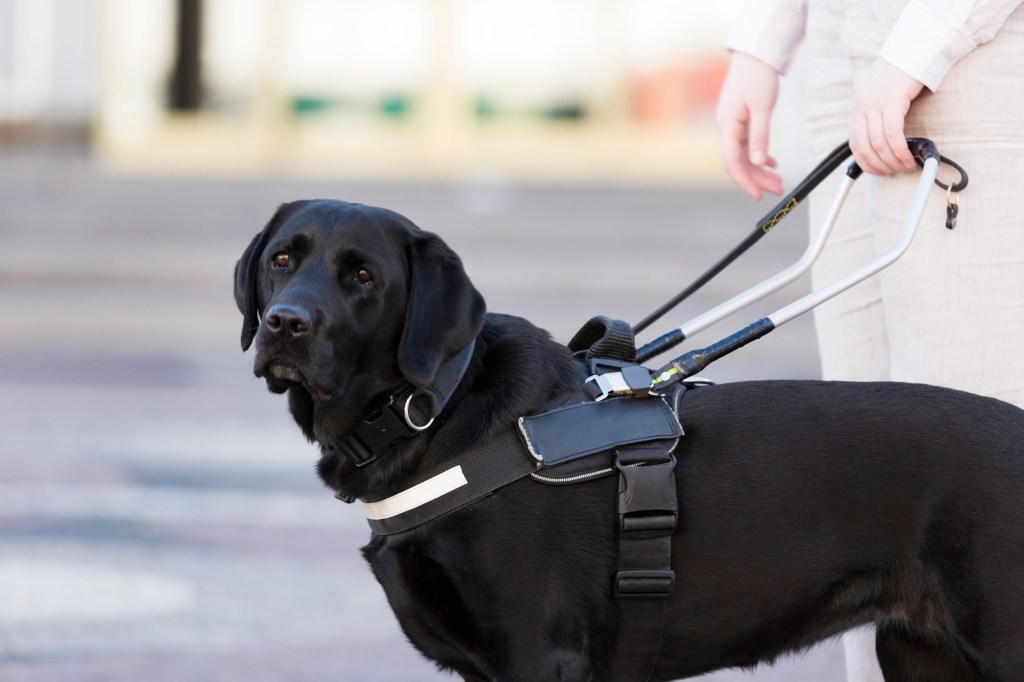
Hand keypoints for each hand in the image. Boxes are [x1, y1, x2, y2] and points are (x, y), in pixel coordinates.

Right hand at [715, 51, 782, 200]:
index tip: (757, 195)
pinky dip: (759, 155)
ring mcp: (732, 125)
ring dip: (760, 169)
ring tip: (778, 181)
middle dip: (757, 178)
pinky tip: (772, 162)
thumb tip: (760, 162)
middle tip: (777, 190)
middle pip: (739, 162)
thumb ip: (760, 137)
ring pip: (745, 155)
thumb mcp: (761, 108)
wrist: (754, 55)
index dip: (744, 181)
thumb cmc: (757, 77)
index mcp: (727, 126)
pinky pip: (747, 145)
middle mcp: (726, 128)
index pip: (732, 162)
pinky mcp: (739, 121)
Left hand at [849, 59, 924, 175]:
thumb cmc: (902, 74)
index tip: (878, 171)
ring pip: (878, 144)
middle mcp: (862, 106)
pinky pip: (892, 134)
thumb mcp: (882, 96)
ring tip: (905, 166)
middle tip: (895, 171)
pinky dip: (899, 151)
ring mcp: (874, 104)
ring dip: (892, 161)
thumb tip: (884, 144)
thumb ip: (878, 116)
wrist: (913, 48)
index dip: (865, 163)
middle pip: (864, 147)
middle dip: (880, 165)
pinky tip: (908, 157)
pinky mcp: (891, 101)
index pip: (854, 144)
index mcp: (858, 107)